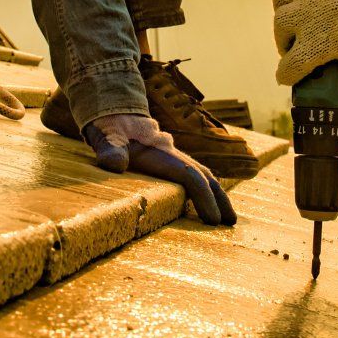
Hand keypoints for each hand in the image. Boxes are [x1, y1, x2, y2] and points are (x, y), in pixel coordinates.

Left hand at [84, 113, 235, 226]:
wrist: (115, 114)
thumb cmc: (111, 129)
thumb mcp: (106, 136)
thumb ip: (109, 148)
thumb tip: (116, 164)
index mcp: (162, 154)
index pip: (191, 176)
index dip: (204, 197)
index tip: (212, 219)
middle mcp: (174, 157)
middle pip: (205, 177)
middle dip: (220, 199)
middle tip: (231, 223)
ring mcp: (174, 160)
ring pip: (202, 177)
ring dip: (216, 196)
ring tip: (226, 219)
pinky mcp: (169, 164)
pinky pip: (193, 179)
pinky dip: (205, 191)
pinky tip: (207, 205)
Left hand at [272, 0, 337, 90]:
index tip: (304, 1)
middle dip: (289, 13)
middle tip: (300, 30)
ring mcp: (313, 9)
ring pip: (281, 27)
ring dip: (287, 41)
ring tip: (297, 53)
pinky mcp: (319, 42)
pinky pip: (291, 61)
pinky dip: (288, 71)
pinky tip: (291, 77)